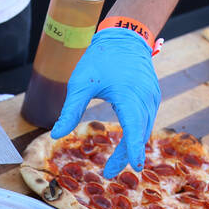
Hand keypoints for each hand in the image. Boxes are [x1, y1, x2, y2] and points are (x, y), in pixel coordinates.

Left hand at [51, 28, 160, 178]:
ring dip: (133, 146)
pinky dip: (138, 134)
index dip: (133, 148)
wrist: (124, 36)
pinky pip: (147, 120)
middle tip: (108, 172)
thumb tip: (56, 134)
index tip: (134, 167)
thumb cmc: (100, 58)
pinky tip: (128, 145)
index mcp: (129, 94)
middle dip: (126, 154)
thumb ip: (70, 110)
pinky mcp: (153, 97)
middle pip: (139, 133)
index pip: (134, 127)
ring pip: (145, 128)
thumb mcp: (81, 83)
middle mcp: (145, 97)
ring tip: (116, 164)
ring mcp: (152, 97)